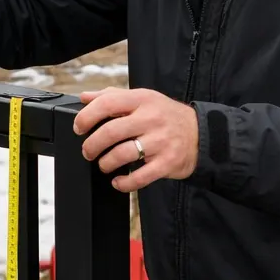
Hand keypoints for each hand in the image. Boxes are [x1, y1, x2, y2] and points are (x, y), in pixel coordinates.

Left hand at [73, 87, 198, 192]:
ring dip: (105, 163)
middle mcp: (151, 119)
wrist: (201, 134)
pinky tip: (118, 181)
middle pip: (110, 132)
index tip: (79, 127)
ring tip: (104, 164)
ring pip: (122, 154)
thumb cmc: (166, 116)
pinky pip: (139, 177)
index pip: (108, 103)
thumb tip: (84, 97)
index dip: (87, 116)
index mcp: (142, 100)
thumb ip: (113, 96)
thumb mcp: (143, 98)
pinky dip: (124, 183)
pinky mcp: (167, 163)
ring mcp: (160, 142)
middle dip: (91, 145)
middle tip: (88, 151)